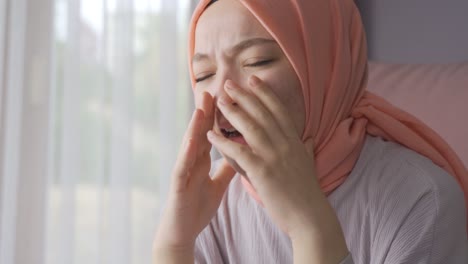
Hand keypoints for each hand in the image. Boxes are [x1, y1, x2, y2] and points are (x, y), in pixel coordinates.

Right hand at [153, 92, 235, 254]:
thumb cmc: (198, 206)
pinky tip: (192, 139)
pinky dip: (187, 152)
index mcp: (203, 160)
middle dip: (209, 111)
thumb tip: (242, 150)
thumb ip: (228, 166)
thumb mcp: (218, 183)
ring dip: (195, 124)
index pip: (214, 132)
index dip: (222, 115)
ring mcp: (184, 171)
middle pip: (202, 132)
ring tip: (203, 105)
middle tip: (217, 88)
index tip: (232, 97)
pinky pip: (183, 166)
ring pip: (190, 144)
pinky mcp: (178, 185)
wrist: (182, 231)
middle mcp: (192, 161)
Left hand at [207, 76, 342, 240]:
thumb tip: (308, 138)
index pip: (278, 111)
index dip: (265, 93)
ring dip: (233, 112)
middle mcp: (285, 144)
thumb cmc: (307, 193)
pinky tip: (211, 134)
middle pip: (262, 113)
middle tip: (229, 83)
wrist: (310, 217)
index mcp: (294, 141)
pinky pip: (239, 152)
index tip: (253, 79)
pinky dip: (224, 142)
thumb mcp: (308, 165)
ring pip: (251, 127)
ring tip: (219, 101)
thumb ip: (305, 149)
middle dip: (245, 96)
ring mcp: (274, 157)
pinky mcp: (263, 172)